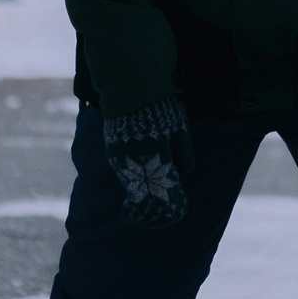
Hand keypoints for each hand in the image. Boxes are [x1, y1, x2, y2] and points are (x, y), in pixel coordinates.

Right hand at [101, 96, 192, 229]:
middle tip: (160, 213)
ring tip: (148, 201)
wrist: (130, 85)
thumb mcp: (179, 126)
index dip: (169, 201)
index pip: (162, 187)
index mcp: (154, 154)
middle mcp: (134, 158)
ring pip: (131, 182)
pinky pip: (122, 170)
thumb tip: (186, 173)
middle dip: (153, 202)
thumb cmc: (160, 104)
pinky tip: (138, 181)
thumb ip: (183, 152)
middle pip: (144, 190)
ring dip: (140, 191)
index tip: (175, 210)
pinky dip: (132, 178)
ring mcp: (119, 154)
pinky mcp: (111, 148)